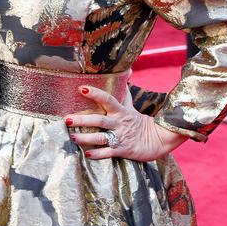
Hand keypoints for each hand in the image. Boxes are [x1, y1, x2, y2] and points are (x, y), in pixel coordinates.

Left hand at [65, 85, 186, 161]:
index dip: (95, 93)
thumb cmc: (140, 122)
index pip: (107, 99)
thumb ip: (124, 93)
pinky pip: (108, 152)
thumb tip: (128, 71)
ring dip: (86, 138)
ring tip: (72, 137)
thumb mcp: (131, 107)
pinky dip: (98, 154)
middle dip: (83, 119)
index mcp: (120, 111)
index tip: (81, 88)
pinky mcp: (123, 150)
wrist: (159, 139)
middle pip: (99, 120)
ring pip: (101, 137)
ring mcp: (121, 137)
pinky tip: (87, 154)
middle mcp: (119, 123)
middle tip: (67, 119)